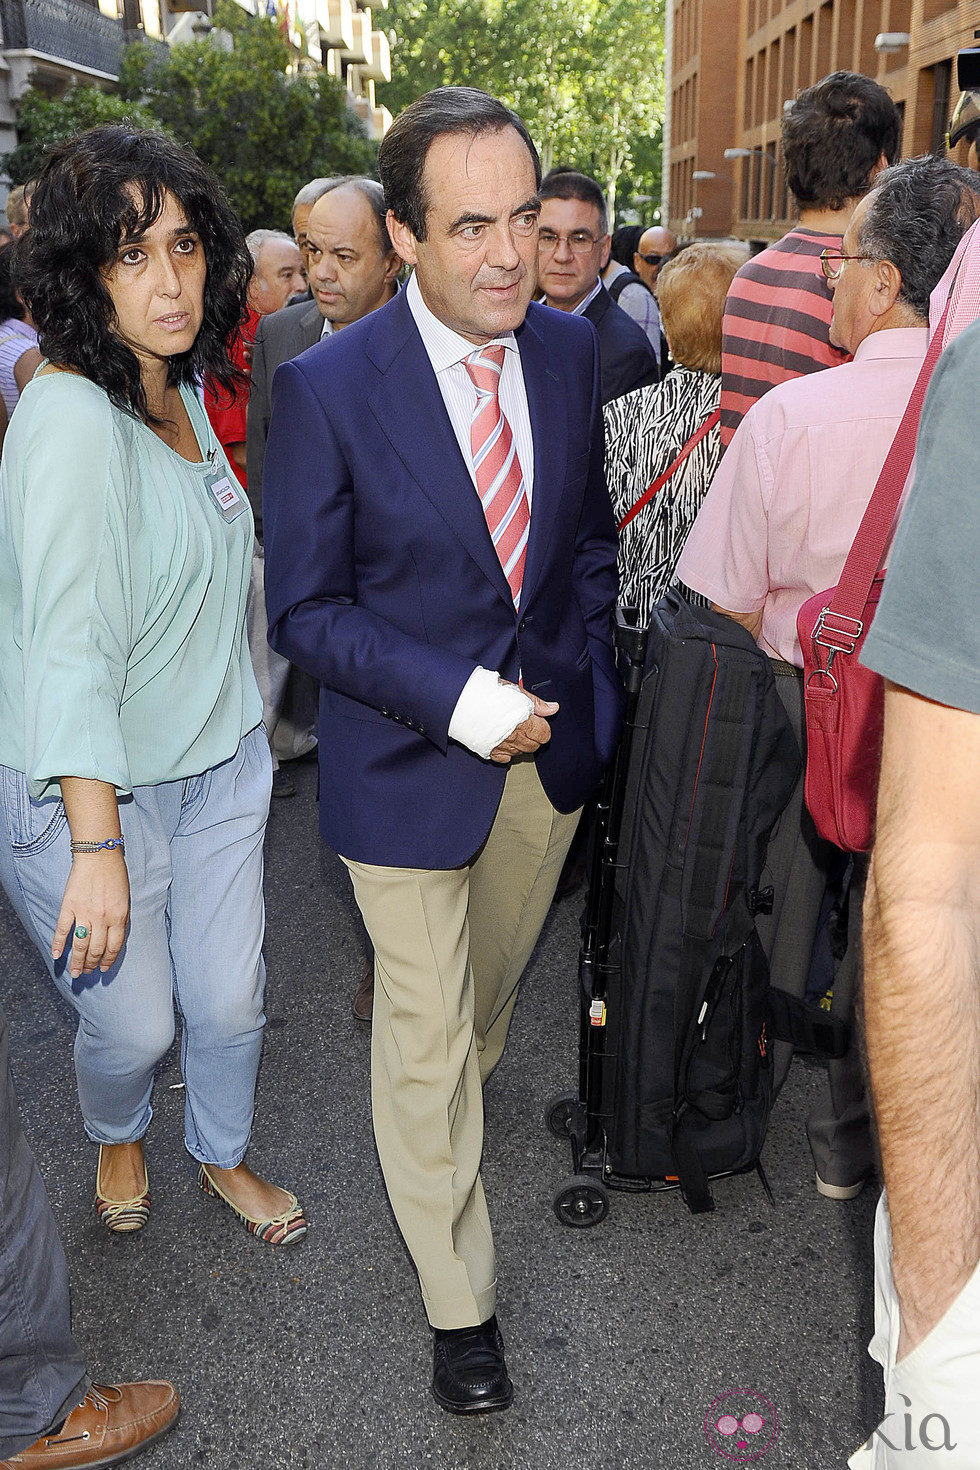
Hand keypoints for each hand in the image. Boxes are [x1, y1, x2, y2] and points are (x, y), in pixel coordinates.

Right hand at [52, 851, 129, 979]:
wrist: (99, 855)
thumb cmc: (115, 875)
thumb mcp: (126, 899)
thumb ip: (121, 919)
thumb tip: (114, 938)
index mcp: (119, 917)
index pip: (114, 947)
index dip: (108, 960)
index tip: (103, 969)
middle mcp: (102, 919)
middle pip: (96, 949)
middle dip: (92, 964)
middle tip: (87, 972)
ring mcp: (84, 913)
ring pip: (80, 945)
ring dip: (77, 961)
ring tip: (75, 972)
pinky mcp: (69, 907)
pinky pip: (62, 930)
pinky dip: (58, 944)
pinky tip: (56, 955)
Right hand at [489, 687, 558, 763]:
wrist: (462, 699)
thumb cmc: (487, 692)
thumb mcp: (517, 691)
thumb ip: (537, 703)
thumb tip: (553, 708)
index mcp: (524, 722)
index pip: (545, 734)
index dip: (542, 726)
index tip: (536, 720)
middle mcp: (514, 737)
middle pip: (534, 746)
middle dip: (533, 736)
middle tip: (525, 724)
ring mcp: (502, 746)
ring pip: (520, 753)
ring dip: (520, 743)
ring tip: (512, 729)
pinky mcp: (490, 751)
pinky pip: (505, 759)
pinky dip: (507, 752)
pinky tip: (503, 740)